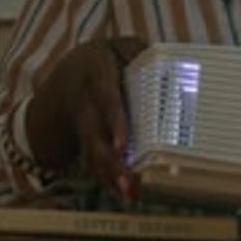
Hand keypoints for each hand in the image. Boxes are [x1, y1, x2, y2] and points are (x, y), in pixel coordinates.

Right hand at [26, 36, 147, 202]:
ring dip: (110, 176)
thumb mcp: (119, 46)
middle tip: (128, 183)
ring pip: (92, 153)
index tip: (122, 146)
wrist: (66, 74)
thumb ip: (141, 53)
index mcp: (94, 76)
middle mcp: (84, 103)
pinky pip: (93, 162)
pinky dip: (108, 179)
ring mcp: (83, 125)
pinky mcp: (86, 140)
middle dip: (110, 162)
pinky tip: (124, 194)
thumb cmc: (105, 59)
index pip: (106, 100)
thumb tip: (174, 65)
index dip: (114, 123)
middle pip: (94, 136)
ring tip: (130, 195)